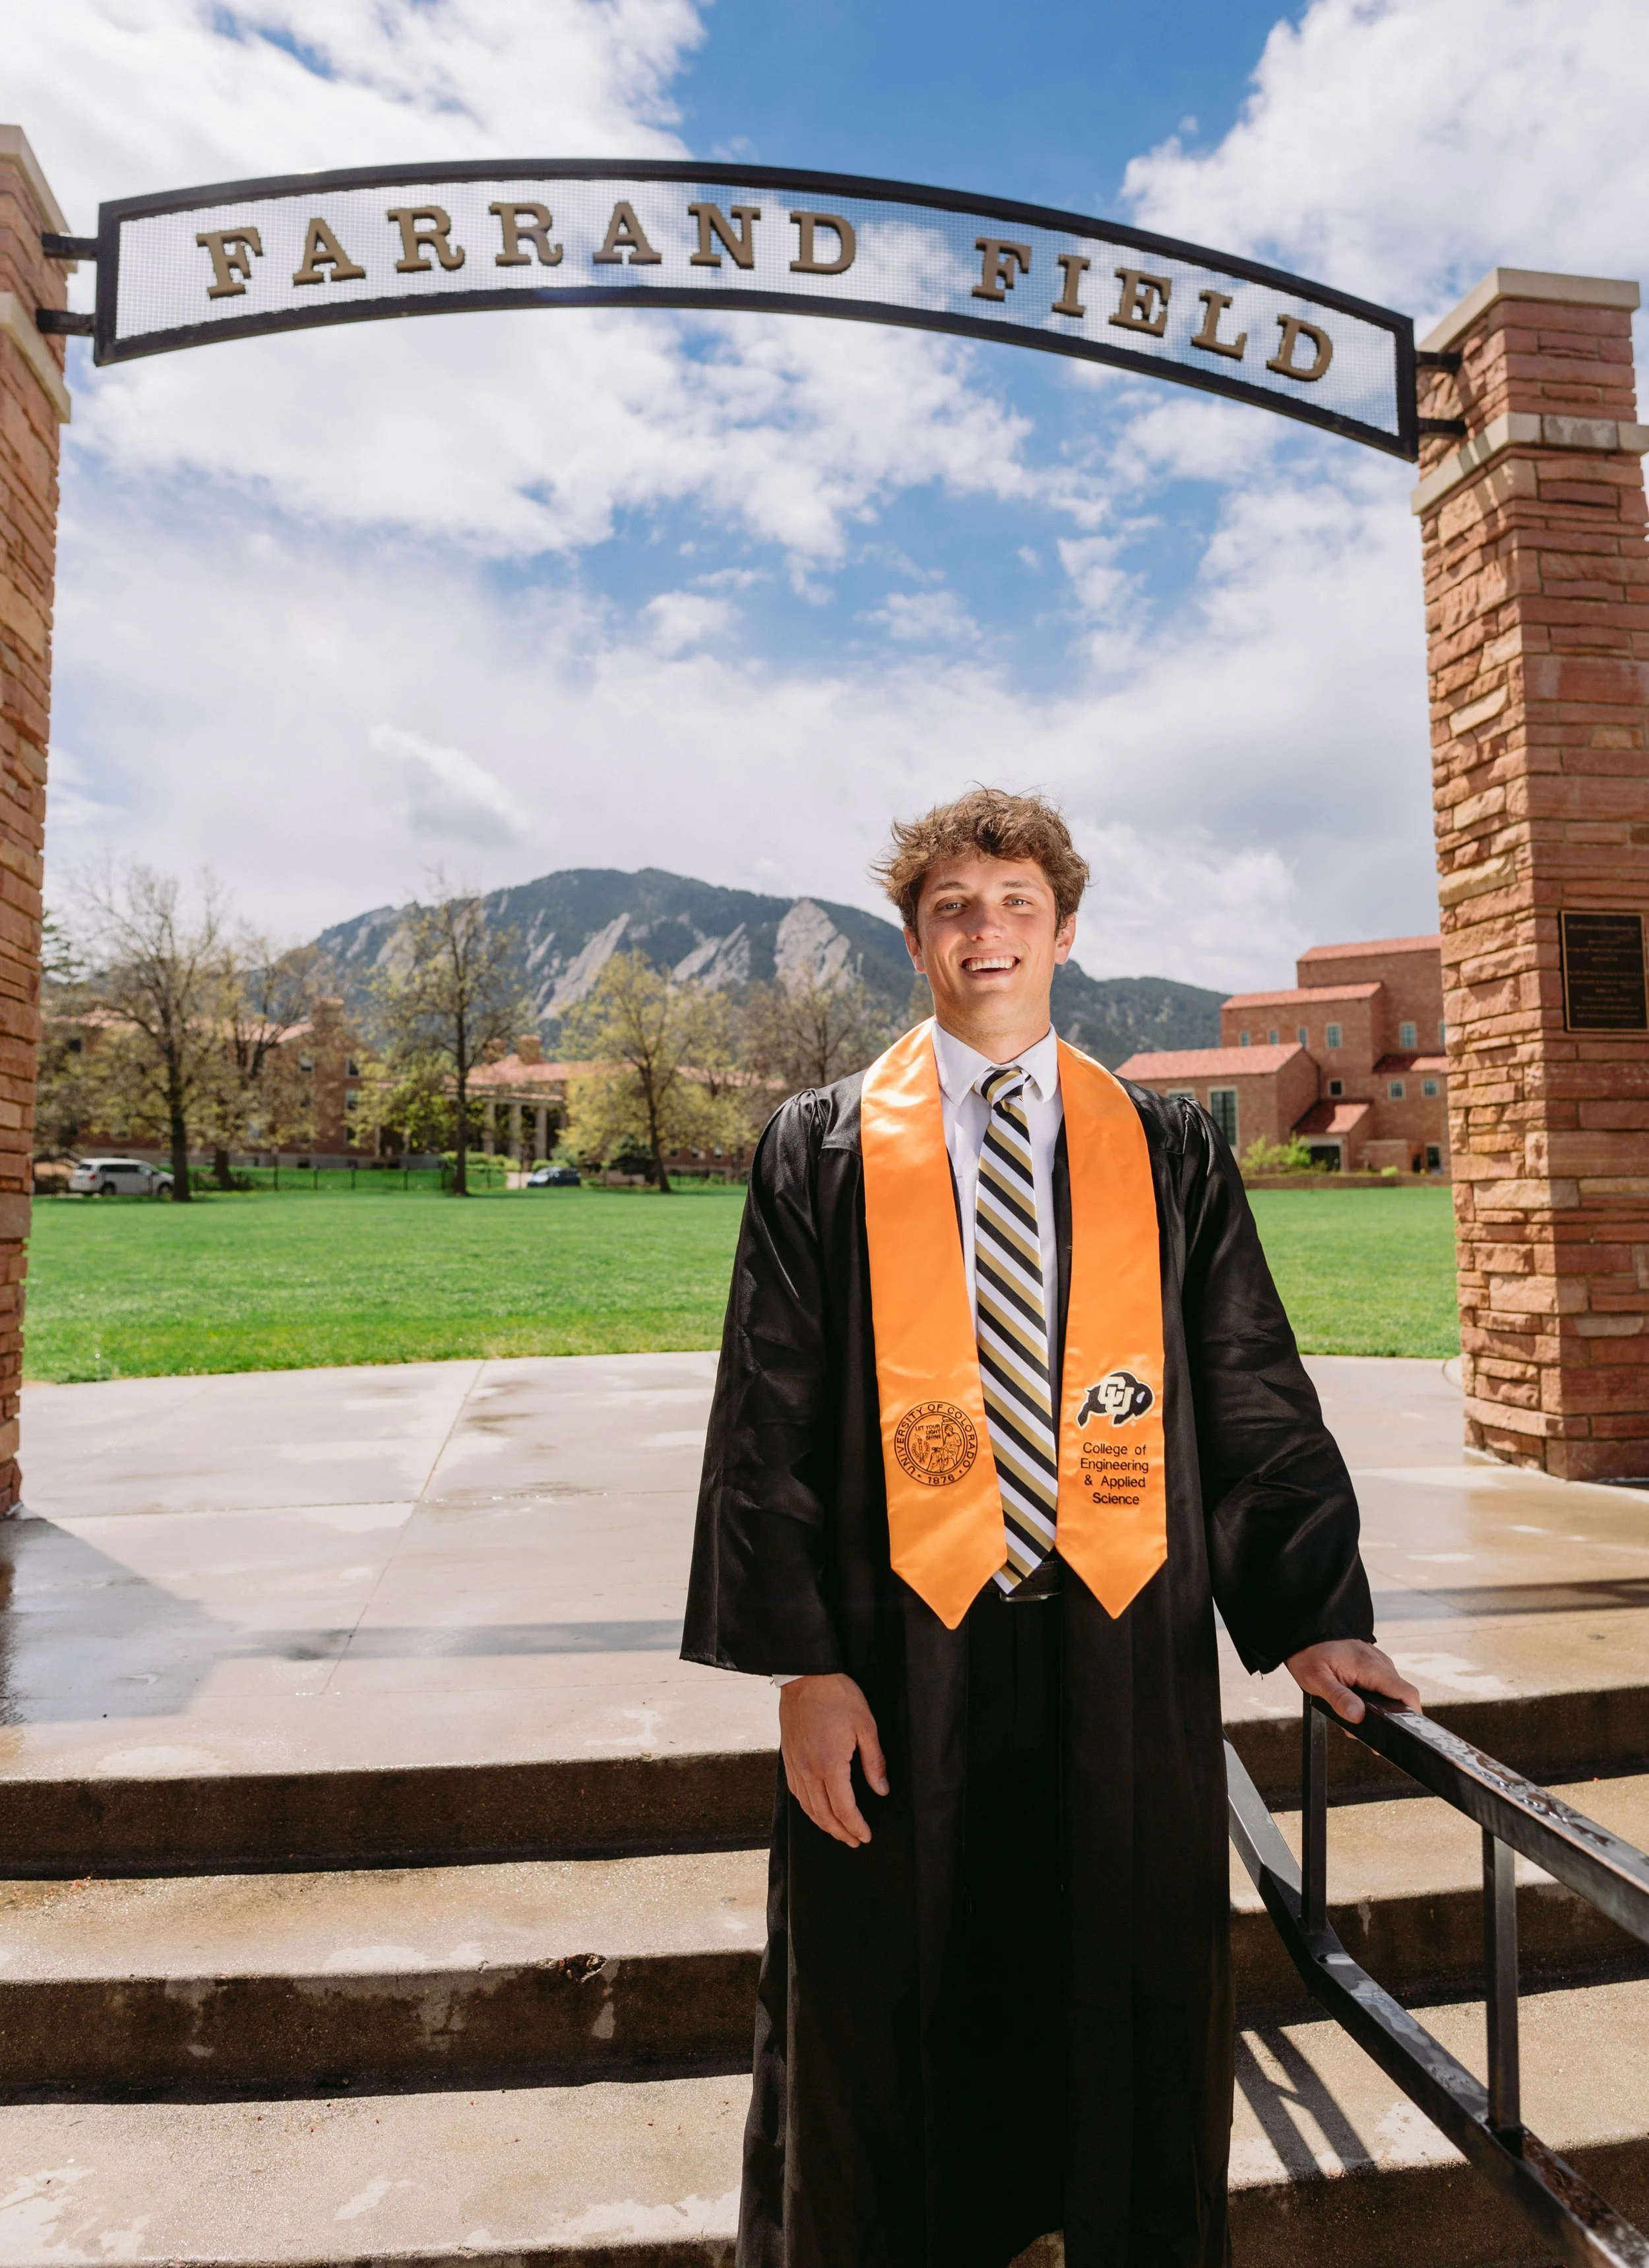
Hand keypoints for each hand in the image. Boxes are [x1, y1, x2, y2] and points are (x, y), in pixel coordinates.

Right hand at [778, 1673, 888, 1847]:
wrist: (805, 1675)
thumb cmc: (837, 1696)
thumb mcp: (865, 1725)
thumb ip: (874, 1762)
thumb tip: (881, 1790)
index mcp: (830, 1765)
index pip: (844, 1808)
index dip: (856, 1826)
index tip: (866, 1836)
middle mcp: (808, 1770)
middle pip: (824, 1814)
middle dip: (840, 1832)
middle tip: (854, 1841)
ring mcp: (795, 1765)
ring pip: (807, 1807)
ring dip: (823, 1824)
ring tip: (838, 1832)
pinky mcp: (787, 1757)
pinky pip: (796, 1792)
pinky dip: (807, 1808)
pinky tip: (816, 1810)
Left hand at [1286, 1638, 1421, 1723]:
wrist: (1306, 1631)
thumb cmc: (1310, 1652)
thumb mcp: (1316, 1679)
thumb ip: (1339, 1698)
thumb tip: (1358, 1716)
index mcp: (1371, 1667)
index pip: (1407, 1693)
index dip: (1411, 1716)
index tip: (1401, 1732)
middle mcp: (1381, 1664)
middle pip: (1400, 1698)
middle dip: (1387, 1718)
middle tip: (1363, 1730)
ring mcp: (1379, 1663)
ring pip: (1391, 1693)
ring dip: (1378, 1709)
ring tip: (1352, 1715)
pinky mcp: (1373, 1665)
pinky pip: (1382, 1685)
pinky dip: (1373, 1698)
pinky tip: (1354, 1704)